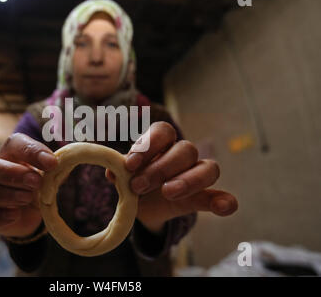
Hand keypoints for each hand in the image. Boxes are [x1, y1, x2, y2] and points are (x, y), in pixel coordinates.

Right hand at [0, 133, 57, 237]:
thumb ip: (50, 166)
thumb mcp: (48, 175)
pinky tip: (14, 215)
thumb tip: (54, 163)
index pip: (13, 143)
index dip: (31, 151)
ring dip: (0, 195)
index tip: (51, 163)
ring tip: (26, 199)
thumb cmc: (35, 187)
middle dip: (8, 173)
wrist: (31, 214)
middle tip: (35, 182)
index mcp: (6, 154)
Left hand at [106, 121, 237, 233]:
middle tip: (138, 186)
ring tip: (166, 192)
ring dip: (188, 181)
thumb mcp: (124, 176)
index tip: (130, 164)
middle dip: (160, 168)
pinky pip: (221, 196)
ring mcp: (196, 174)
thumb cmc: (134, 182)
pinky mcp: (203, 197)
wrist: (142, 206)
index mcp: (162, 143)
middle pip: (185, 150)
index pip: (163, 131)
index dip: (148, 145)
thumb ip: (121, 172)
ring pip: (207, 168)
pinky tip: (225, 207)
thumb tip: (112, 171)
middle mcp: (182, 154)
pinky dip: (225, 201)